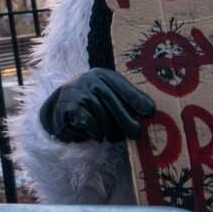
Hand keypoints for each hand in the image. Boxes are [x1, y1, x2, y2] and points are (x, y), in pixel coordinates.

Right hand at [39, 68, 155, 142]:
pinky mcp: (66, 105)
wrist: (61, 110)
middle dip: (125, 119)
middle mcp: (88, 78)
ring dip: (107, 129)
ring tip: (109, 136)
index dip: (136, 98)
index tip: (150, 112)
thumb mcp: (108, 99)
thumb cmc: (93, 106)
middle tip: (136, 134)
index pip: (121, 85)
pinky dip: (94, 131)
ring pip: (100, 114)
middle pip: (111, 100)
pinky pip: (87, 121)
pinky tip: (95, 135)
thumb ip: (126, 102)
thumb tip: (151, 113)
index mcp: (103, 75)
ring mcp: (75, 90)